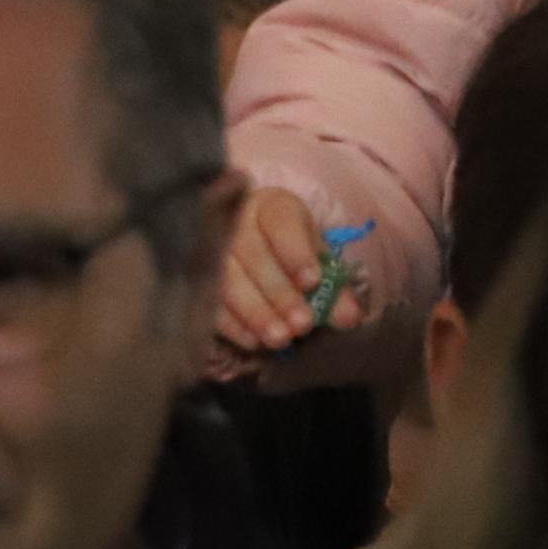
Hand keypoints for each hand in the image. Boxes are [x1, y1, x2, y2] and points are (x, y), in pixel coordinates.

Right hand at [207, 187, 333, 371]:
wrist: (257, 254)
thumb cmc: (291, 255)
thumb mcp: (317, 263)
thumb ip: (334, 289)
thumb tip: (350, 317)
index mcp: (273, 207)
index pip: (281, 223)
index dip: (295, 252)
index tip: (312, 281)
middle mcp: (237, 221)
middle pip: (253, 254)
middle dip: (279, 293)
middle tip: (302, 325)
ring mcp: (210, 247)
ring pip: (228, 279)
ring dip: (255, 312)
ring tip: (280, 339)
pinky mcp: (196, 278)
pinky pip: (210, 301)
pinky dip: (233, 324)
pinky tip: (254, 341)